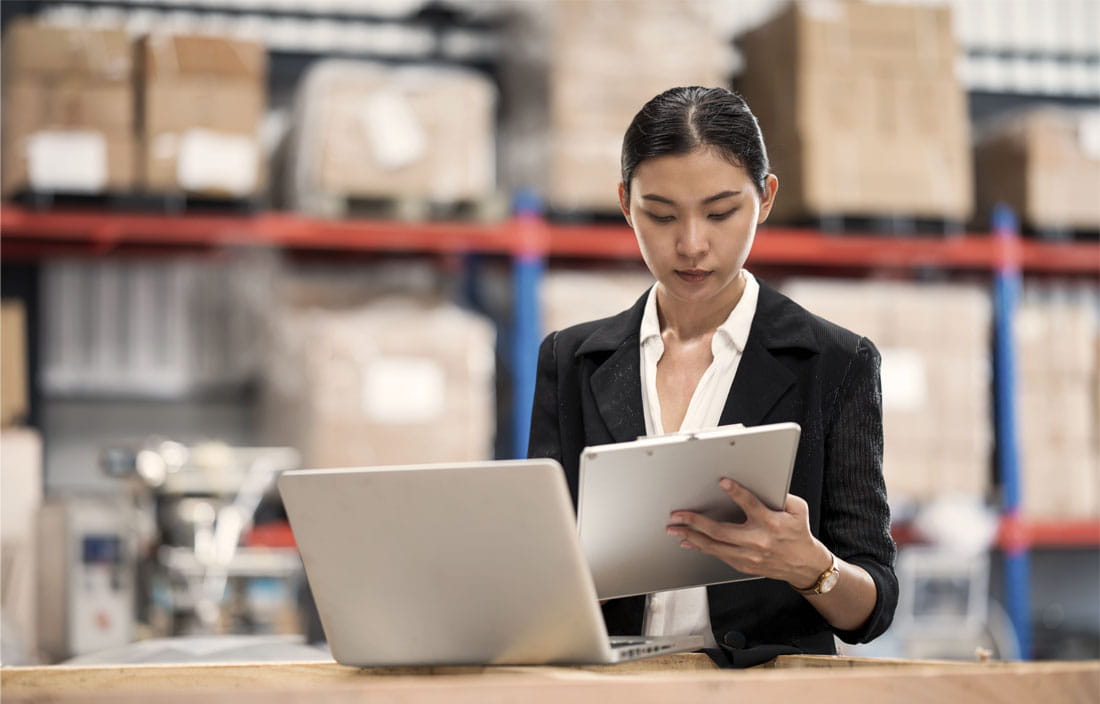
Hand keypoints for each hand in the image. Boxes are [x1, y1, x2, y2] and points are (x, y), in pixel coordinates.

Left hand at [665, 478, 831, 588]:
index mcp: (772, 523)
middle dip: (697, 522)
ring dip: (692, 537)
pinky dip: (702, 548)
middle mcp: (759, 541)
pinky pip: (718, 556)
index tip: (722, 482)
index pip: (751, 505)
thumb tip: (759, 481)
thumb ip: (779, 495)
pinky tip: (689, 542)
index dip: (737, 493)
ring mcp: (750, 556)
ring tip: (675, 529)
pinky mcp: (744, 565)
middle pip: (722, 532)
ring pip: (715, 547)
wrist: (804, 565)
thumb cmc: (798, 533)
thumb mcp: (797, 509)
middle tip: (679, 515)